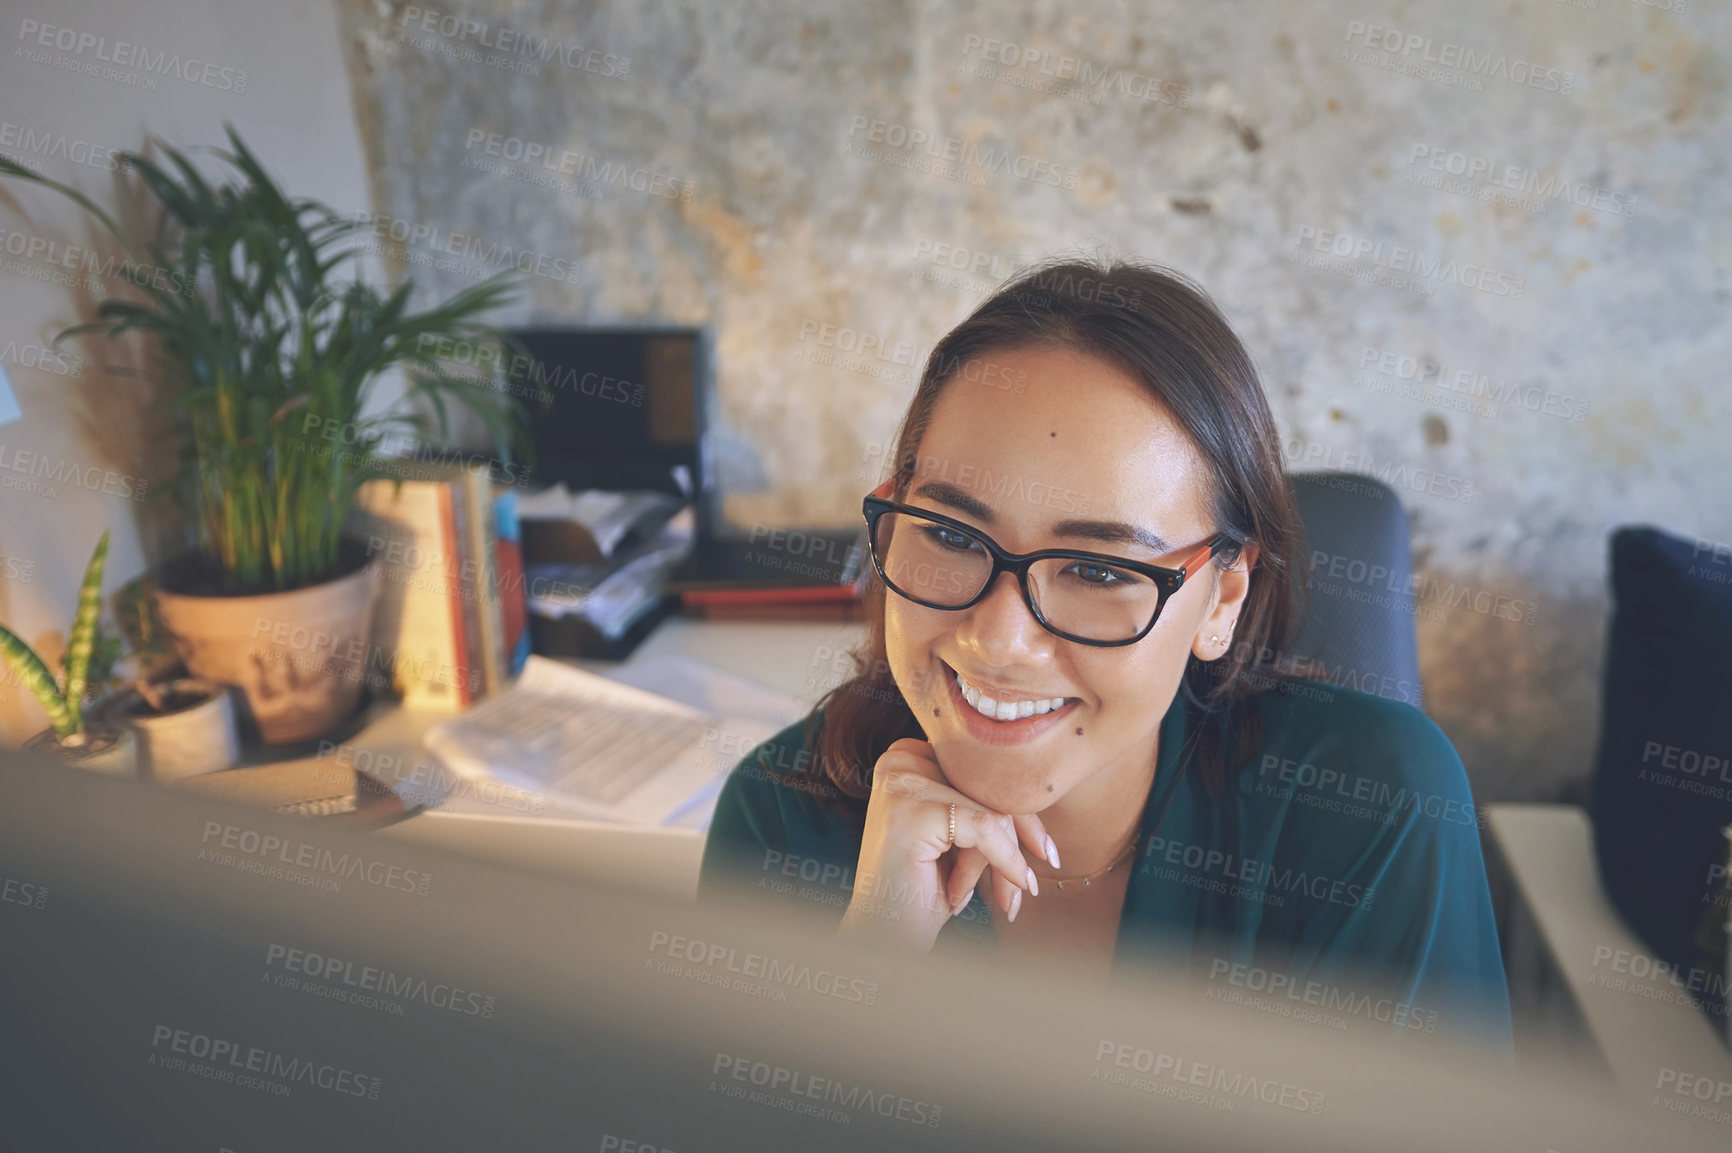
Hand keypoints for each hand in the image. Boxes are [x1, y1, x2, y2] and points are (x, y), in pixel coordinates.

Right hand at [838, 737, 1059, 951]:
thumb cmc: (924, 889)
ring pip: (991, 810)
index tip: (1044, 852)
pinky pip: (985, 828)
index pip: (983, 774)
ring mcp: (901, 783)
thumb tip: (1042, 787)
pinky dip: (1002, 864)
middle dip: (1017, 842)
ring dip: (1002, 862)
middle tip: (1028, 886)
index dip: (1019, 815)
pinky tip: (998, 899)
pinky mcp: (912, 811)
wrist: (884, 939)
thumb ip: (984, 802)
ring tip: (997, 900)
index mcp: (909, 756)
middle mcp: (899, 760)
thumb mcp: (960, 837)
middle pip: (989, 789)